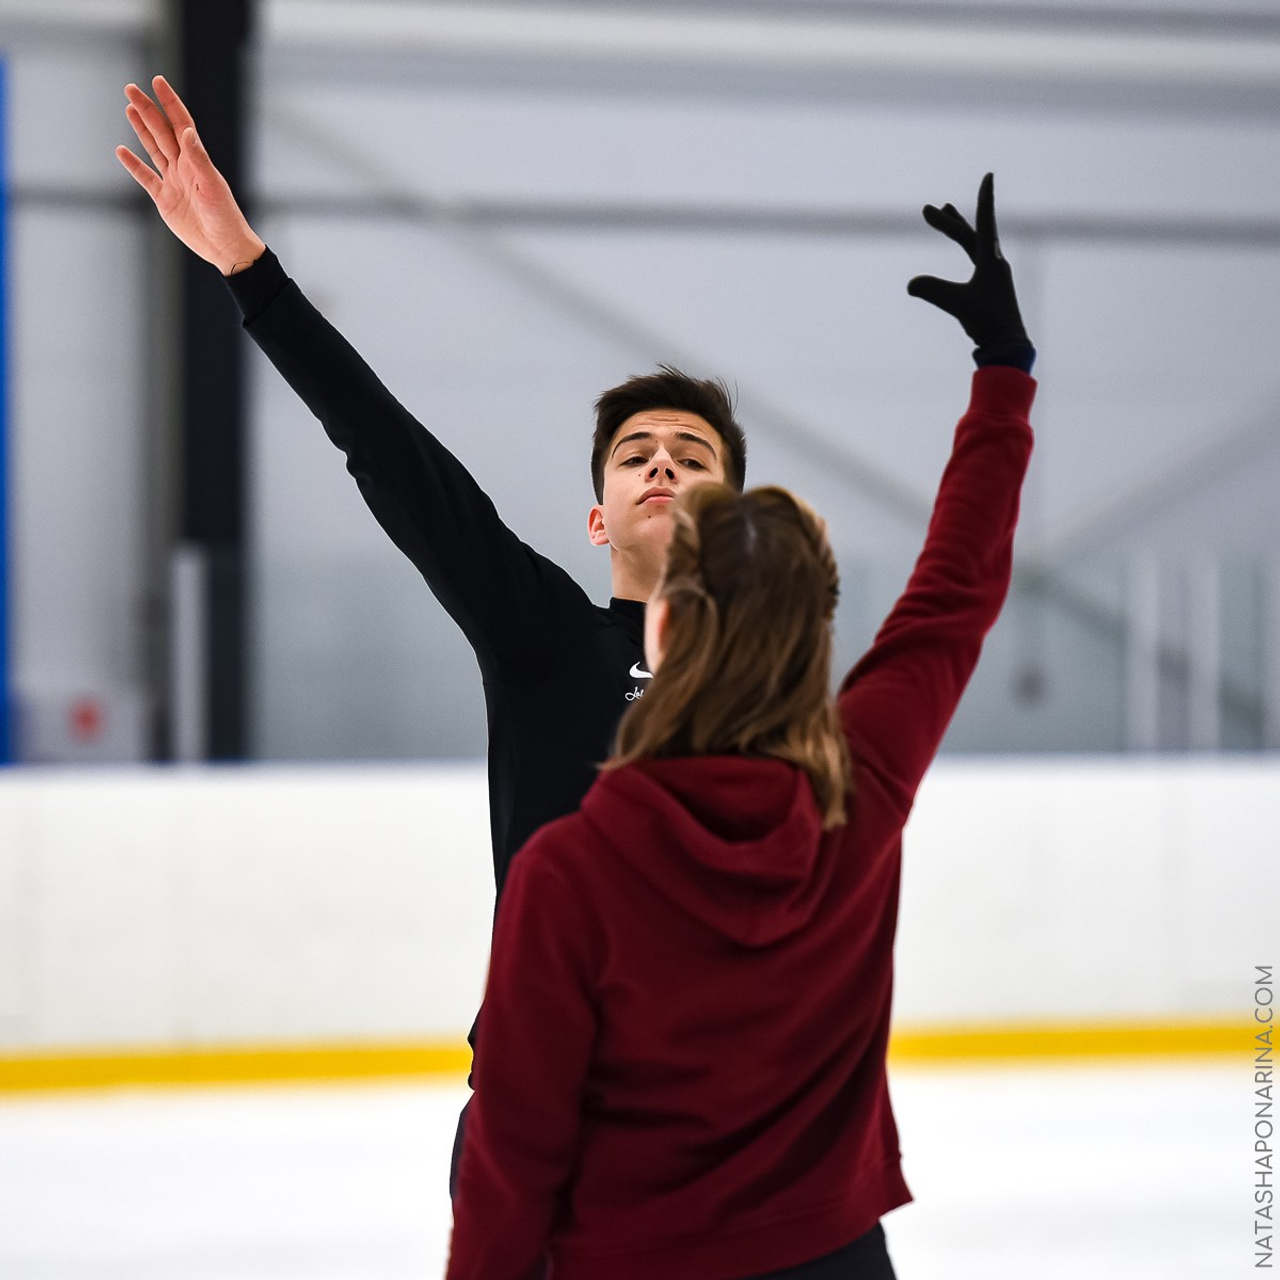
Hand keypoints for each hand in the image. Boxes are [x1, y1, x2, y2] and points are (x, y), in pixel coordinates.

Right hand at [116, 76, 264, 275]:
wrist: (226, 248)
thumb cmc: (225, 218)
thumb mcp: (213, 187)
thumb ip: (199, 159)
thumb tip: (185, 131)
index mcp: (197, 161)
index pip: (181, 124)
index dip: (170, 102)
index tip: (157, 81)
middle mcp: (184, 167)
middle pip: (162, 132)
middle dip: (147, 109)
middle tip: (130, 88)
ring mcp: (173, 182)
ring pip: (153, 149)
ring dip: (141, 129)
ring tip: (129, 108)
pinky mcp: (164, 200)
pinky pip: (145, 178)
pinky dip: (133, 164)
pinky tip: (121, 151)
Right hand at [906, 173, 1028, 349]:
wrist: (1006, 343)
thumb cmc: (987, 322)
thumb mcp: (957, 304)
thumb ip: (933, 291)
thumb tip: (910, 283)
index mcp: (991, 260)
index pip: (985, 224)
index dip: (985, 199)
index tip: (989, 176)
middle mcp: (994, 262)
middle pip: (970, 234)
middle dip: (949, 222)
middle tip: (926, 210)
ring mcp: (993, 273)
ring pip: (974, 243)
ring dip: (958, 229)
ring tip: (947, 211)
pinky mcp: (990, 285)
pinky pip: (975, 257)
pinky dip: (965, 247)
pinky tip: (963, 248)